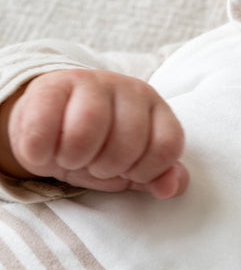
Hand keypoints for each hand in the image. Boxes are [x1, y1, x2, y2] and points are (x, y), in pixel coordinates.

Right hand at [1, 69, 187, 197]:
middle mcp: (129, 89)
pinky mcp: (50, 84)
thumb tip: (169, 188)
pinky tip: (44, 150)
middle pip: (127, 142)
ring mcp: (90, 81)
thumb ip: (157, 177)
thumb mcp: (131, 169)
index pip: (167, 145)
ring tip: (70, 158)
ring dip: (74, 158)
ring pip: (87, 129)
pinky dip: (40, 150)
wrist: (50, 125)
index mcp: (156, 108)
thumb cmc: (98, 149)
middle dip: (107, 168)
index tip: (127, 173)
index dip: (145, 171)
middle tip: (93, 165)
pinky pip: (44, 125)